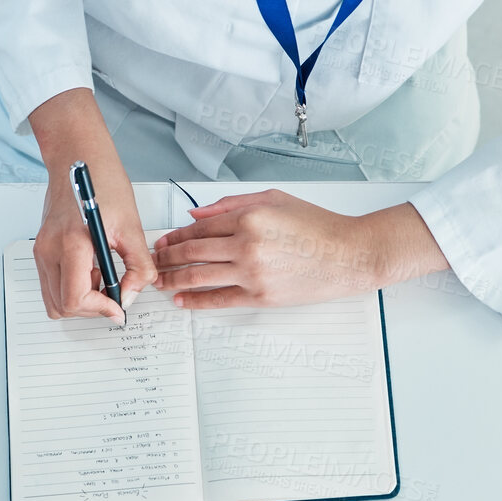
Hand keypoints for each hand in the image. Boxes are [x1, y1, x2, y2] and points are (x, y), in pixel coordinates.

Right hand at [29, 89, 157, 323]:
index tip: (118, 306)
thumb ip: (138, 268)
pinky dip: (72, 287)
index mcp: (71, 244)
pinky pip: (52, 284)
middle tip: (114, 293)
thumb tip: (131, 295)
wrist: (78, 158)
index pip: (75, 299)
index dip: (100, 309)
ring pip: (54, 300)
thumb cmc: (103, 182)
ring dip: (81, 299)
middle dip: (91, 308)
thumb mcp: (132, 227)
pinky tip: (92, 269)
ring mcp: (42, 251)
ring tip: (103, 277)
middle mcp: (49, 250)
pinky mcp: (42, 249)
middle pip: (62, 306)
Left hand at [152, 190, 449, 309]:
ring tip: (159, 283)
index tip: (162, 241)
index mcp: (250, 217)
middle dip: (166, 258)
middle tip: (151, 262)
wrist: (350, 255)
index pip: (199, 226)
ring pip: (199, 276)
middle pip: (193, 252)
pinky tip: (182, 301)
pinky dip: (196, 301)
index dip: (175, 236)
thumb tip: (196, 215)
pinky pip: (219, 300)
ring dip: (173, 280)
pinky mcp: (261, 296)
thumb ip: (232, 204)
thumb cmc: (318, 225)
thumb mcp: (275, 199)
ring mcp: (253, 273)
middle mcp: (247, 245)